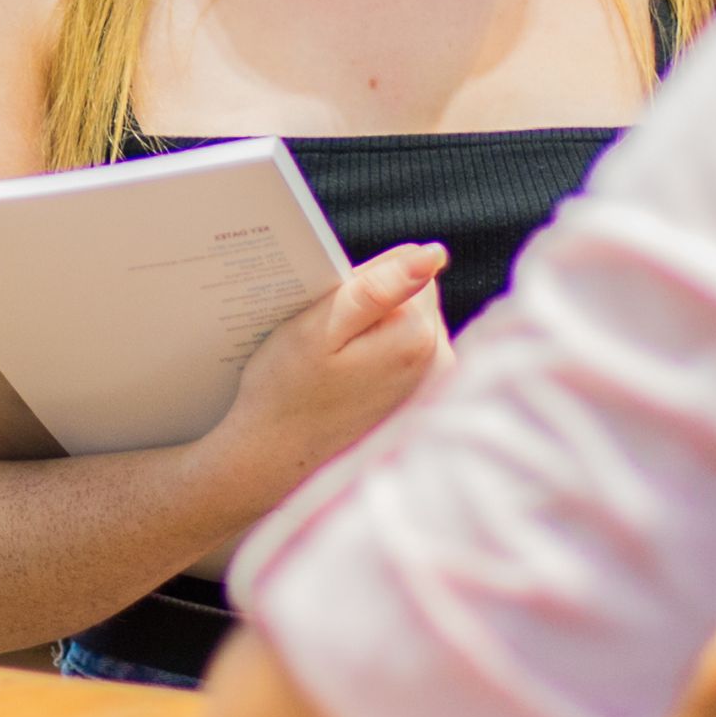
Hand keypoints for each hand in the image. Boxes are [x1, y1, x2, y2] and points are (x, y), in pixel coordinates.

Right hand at [199, 244, 452, 512]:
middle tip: (329, 343)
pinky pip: (406, 359)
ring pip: (408, 327)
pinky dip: (378, 363)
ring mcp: (435, 391)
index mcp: (418, 337)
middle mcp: (441, 365)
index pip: (405, 268)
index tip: (330, 313)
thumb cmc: (286, 394)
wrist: (274, 463)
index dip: (361, 281)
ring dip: (376, 336)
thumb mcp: (318, 329)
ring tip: (336, 369)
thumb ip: (377, 287)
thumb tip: (434, 253)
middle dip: (374, 309)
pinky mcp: (424, 407)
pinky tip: (347, 387)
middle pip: (413, 298)